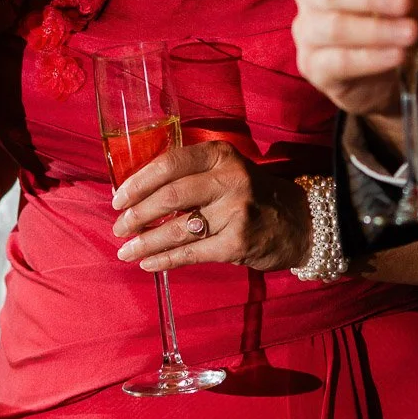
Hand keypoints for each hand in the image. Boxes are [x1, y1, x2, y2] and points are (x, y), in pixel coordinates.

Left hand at [110, 140, 310, 272]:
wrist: (300, 221)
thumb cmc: (251, 194)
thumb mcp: (226, 169)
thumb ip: (191, 174)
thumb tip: (138, 192)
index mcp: (220, 154)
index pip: (170, 164)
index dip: (138, 182)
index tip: (117, 198)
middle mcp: (229, 179)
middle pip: (170, 196)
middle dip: (137, 214)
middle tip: (119, 227)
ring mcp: (235, 212)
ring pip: (178, 228)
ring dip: (145, 241)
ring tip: (126, 250)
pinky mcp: (238, 243)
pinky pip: (191, 253)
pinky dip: (165, 260)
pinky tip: (148, 264)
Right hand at [292, 0, 417, 117]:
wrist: (386, 76)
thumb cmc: (394, 22)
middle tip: (405, 2)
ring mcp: (308, 30)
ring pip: (332, 26)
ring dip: (375, 30)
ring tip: (410, 33)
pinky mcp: (313, 65)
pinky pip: (336, 60)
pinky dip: (369, 58)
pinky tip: (395, 56)